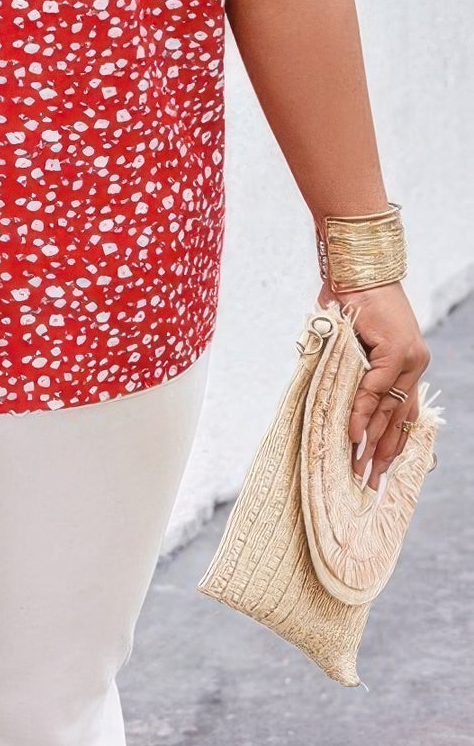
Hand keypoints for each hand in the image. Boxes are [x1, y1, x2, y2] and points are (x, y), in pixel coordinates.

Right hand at [317, 276, 431, 499]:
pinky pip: (377, 388)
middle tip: (368, 481)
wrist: (357, 264)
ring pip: (391, 409)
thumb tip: (330, 398)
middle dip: (381, 453)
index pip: (403, 413)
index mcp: (407, 364)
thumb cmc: (350, 298)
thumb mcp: (351, 342)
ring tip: (358, 466)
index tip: (379, 469)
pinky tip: (353, 432)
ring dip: (372, 440)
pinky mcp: (399, 351)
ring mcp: (410, 358)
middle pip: (400, 418)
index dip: (391, 443)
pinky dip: (363, 411)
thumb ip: (349, 370)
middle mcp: (415, 364)